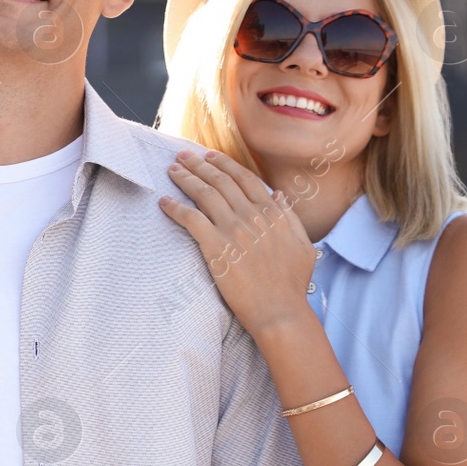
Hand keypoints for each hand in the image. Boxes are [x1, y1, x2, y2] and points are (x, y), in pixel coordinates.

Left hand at [159, 149, 316, 336]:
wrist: (280, 310)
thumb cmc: (292, 284)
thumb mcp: (302, 244)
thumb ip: (289, 216)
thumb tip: (278, 194)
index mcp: (273, 213)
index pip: (245, 178)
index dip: (224, 164)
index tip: (209, 156)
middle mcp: (252, 216)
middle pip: (221, 181)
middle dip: (199, 164)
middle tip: (183, 155)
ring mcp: (233, 230)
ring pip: (205, 194)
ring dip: (185, 178)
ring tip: (172, 170)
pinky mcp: (216, 247)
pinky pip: (191, 219)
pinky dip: (175, 208)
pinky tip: (164, 202)